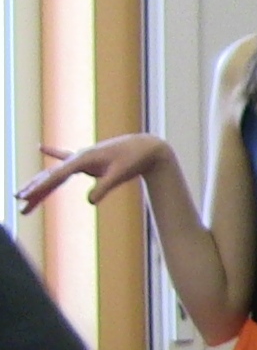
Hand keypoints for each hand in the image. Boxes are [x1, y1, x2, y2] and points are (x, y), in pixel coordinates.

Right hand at [14, 136, 172, 214]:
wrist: (146, 147)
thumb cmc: (135, 160)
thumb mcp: (120, 175)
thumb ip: (104, 188)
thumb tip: (89, 202)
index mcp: (84, 159)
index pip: (57, 176)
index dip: (41, 187)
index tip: (26, 196)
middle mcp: (79, 157)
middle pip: (52, 175)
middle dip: (35, 188)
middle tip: (18, 201)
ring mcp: (82, 157)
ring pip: (56, 172)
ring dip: (40, 183)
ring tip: (24, 194)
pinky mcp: (89, 159)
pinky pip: (66, 158)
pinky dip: (54, 153)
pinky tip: (42, 147)